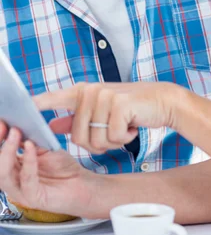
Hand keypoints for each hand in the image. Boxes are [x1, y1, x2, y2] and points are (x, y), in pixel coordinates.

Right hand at [0, 122, 93, 216]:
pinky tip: (30, 146)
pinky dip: (28, 161)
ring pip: (4, 174)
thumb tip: (18, 123)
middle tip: (5, 126)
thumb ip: (30, 140)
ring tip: (16, 132)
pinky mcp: (34, 198)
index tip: (3, 121)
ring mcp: (21, 192)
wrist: (80, 184)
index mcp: (13, 169)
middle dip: (0, 144)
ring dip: (8, 151)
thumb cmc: (62, 168)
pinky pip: (27, 180)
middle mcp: (13, 181)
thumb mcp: (43, 148)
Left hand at [34, 81, 180, 154]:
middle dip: (97, 144)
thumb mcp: (102, 111)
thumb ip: (76, 118)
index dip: (38, 105)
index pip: (54, 98)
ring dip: (112, 143)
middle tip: (114, 131)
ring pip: (95, 141)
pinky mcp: (119, 105)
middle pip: (77, 137)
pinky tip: (133, 126)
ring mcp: (104, 96)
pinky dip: (124, 139)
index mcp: (83, 91)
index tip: (23, 108)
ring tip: (124, 127)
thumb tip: (52, 125)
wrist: (163, 100)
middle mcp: (91, 91)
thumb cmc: (132, 108)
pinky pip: (112, 138)